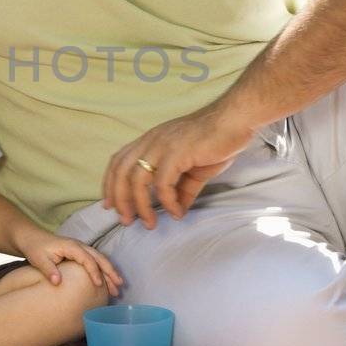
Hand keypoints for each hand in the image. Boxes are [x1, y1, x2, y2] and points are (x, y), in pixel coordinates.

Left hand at [14, 231, 122, 297]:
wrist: (32, 238)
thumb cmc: (35, 248)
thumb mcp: (38, 259)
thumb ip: (49, 270)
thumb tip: (58, 282)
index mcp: (71, 246)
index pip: (87, 259)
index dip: (94, 272)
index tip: (98, 285)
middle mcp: (79, 246)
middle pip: (99, 257)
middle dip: (110, 271)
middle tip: (119, 285)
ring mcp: (81, 249)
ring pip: (100, 259)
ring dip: (110, 271)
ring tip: (118, 286)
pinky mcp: (79, 253)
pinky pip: (95, 261)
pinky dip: (104, 270)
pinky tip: (108, 281)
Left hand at [102, 102, 253, 228]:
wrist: (235, 121)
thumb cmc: (216, 141)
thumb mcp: (194, 169)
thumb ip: (183, 189)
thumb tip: (178, 210)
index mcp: (150, 141)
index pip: (119, 161)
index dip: (110, 184)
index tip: (110, 205)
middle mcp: (151, 141)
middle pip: (121, 172)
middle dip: (120, 199)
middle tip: (126, 220)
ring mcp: (162, 145)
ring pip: (138, 180)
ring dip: (140, 205)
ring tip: (150, 223)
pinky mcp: (177, 152)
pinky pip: (163, 183)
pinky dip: (167, 201)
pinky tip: (177, 213)